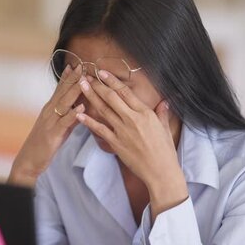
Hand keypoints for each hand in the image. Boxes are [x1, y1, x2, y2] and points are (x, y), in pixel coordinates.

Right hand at [8, 64, 84, 186]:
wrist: (29, 160)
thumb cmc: (44, 144)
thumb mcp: (59, 127)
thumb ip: (69, 116)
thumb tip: (81, 107)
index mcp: (50, 109)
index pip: (59, 90)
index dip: (67, 77)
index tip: (75, 65)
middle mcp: (49, 112)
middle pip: (62, 92)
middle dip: (72, 79)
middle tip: (82, 65)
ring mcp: (50, 122)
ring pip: (63, 104)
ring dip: (74, 92)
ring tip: (84, 81)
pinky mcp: (52, 134)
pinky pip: (64, 123)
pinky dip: (72, 114)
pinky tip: (81, 108)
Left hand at [75, 70, 187, 213]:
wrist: (161, 172)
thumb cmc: (165, 151)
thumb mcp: (165, 128)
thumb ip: (162, 113)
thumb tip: (165, 102)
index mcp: (145, 113)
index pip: (125, 92)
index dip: (112, 81)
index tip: (102, 72)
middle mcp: (132, 119)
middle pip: (111, 97)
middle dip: (97, 85)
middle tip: (86, 75)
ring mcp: (122, 131)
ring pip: (103, 109)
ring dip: (91, 96)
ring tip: (81, 86)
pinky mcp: (115, 143)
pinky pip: (99, 129)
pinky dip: (88, 121)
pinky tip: (79, 113)